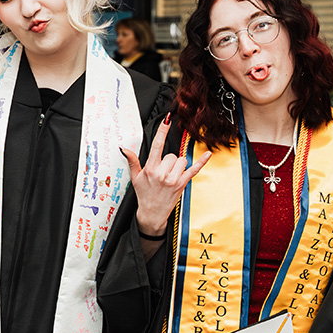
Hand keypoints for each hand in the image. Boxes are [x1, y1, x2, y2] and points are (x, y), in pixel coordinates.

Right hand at [121, 115, 210, 240]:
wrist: (152, 213)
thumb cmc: (144, 194)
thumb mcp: (135, 177)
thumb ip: (132, 161)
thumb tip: (124, 149)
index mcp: (151, 169)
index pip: (157, 146)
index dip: (162, 131)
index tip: (166, 120)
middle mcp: (163, 173)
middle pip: (171, 155)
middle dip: (168, 161)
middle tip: (162, 172)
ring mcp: (174, 179)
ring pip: (181, 160)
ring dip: (177, 165)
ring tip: (170, 175)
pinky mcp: (182, 184)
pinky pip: (194, 169)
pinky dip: (202, 161)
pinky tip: (208, 154)